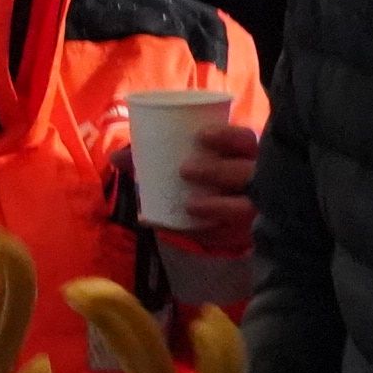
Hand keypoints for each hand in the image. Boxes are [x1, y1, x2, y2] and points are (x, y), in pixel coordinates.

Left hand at [163, 123, 258, 256]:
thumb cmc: (199, 181)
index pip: (246, 139)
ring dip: (219, 206)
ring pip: (247, 206)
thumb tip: (116, 158)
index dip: (228, 136)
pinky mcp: (250, 233)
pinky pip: (236, 236)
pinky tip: (193, 234)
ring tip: (189, 205)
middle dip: (217, 170)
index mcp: (242, 154)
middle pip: (247, 172)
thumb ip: (150, 157)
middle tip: (184, 170)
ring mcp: (257, 208)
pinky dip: (213, 235)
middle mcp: (256, 179)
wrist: (218, 220)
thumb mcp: (178, 164)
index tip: (200, 136)